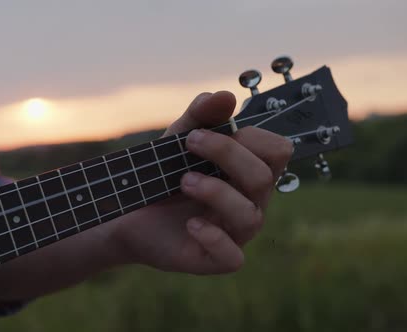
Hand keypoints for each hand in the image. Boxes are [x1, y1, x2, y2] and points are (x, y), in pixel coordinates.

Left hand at [107, 91, 292, 273]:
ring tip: (184, 181)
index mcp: (247, 171)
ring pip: (251, 216)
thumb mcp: (177, 140)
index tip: (204, 132)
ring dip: (217, 193)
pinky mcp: (214, 258)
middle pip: (264, 177)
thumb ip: (200, 117)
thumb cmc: (162, 174)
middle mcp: (248, 201)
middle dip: (228, 155)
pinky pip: (234, 257)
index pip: (278, 151)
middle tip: (190, 145)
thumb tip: (226, 95)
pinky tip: (190, 224)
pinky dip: (214, 238)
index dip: (250, 137)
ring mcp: (233, 232)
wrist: (128, 212)